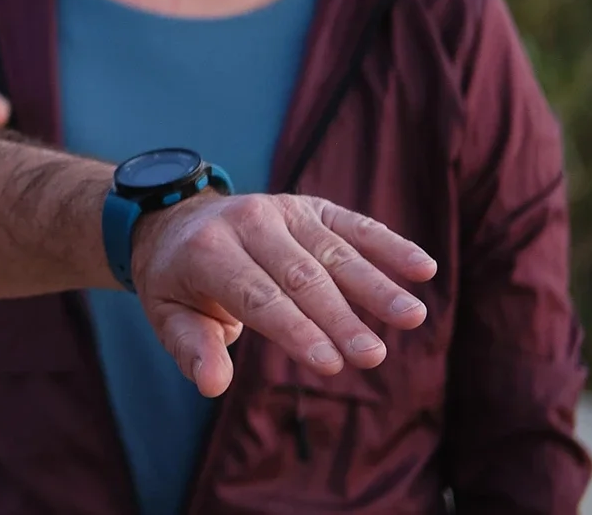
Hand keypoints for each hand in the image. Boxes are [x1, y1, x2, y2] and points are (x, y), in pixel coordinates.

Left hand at [130, 192, 435, 396]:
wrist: (177, 222)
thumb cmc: (179, 282)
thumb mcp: (168, 316)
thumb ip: (193, 349)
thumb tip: (212, 384)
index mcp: (209, 251)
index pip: (258, 296)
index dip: (295, 330)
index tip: (331, 364)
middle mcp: (249, 221)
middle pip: (302, 276)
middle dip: (339, 317)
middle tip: (373, 356)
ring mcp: (283, 209)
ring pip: (336, 251)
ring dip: (376, 285)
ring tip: (412, 318)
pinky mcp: (311, 207)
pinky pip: (354, 225)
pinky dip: (390, 245)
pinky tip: (423, 269)